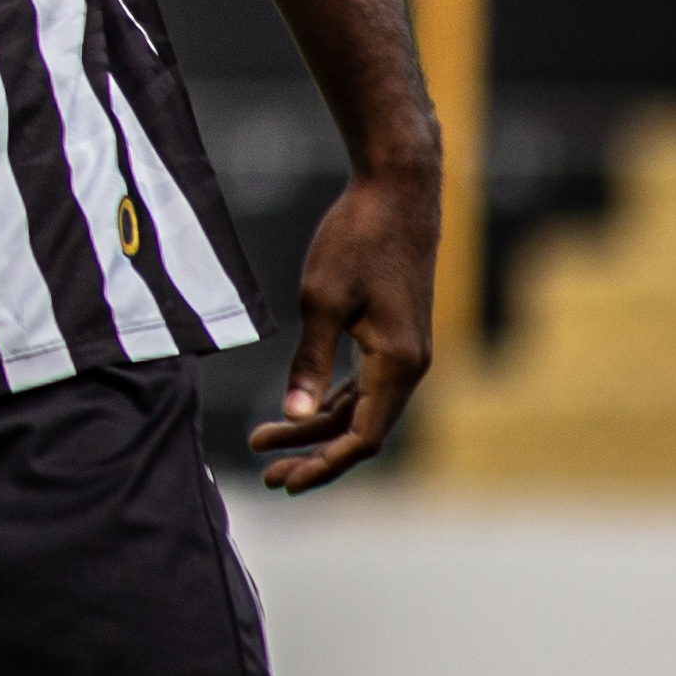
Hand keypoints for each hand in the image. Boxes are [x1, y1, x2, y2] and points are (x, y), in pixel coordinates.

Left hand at [247, 158, 435, 491]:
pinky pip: (363, 385)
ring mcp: (404, 353)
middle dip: (313, 453)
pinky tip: (297, 408)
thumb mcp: (321, 299)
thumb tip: (292, 413)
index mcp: (398, 364)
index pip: (362, 436)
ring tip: (265, 442)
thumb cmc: (357, 239)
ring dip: (316, 428)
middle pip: (360, 430)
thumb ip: (308, 361)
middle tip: (267, 476)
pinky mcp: (393, 337)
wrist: (397, 194)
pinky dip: (330, 401)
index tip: (285, 481)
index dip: (323, 463)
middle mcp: (410, 367)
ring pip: (360, 408)